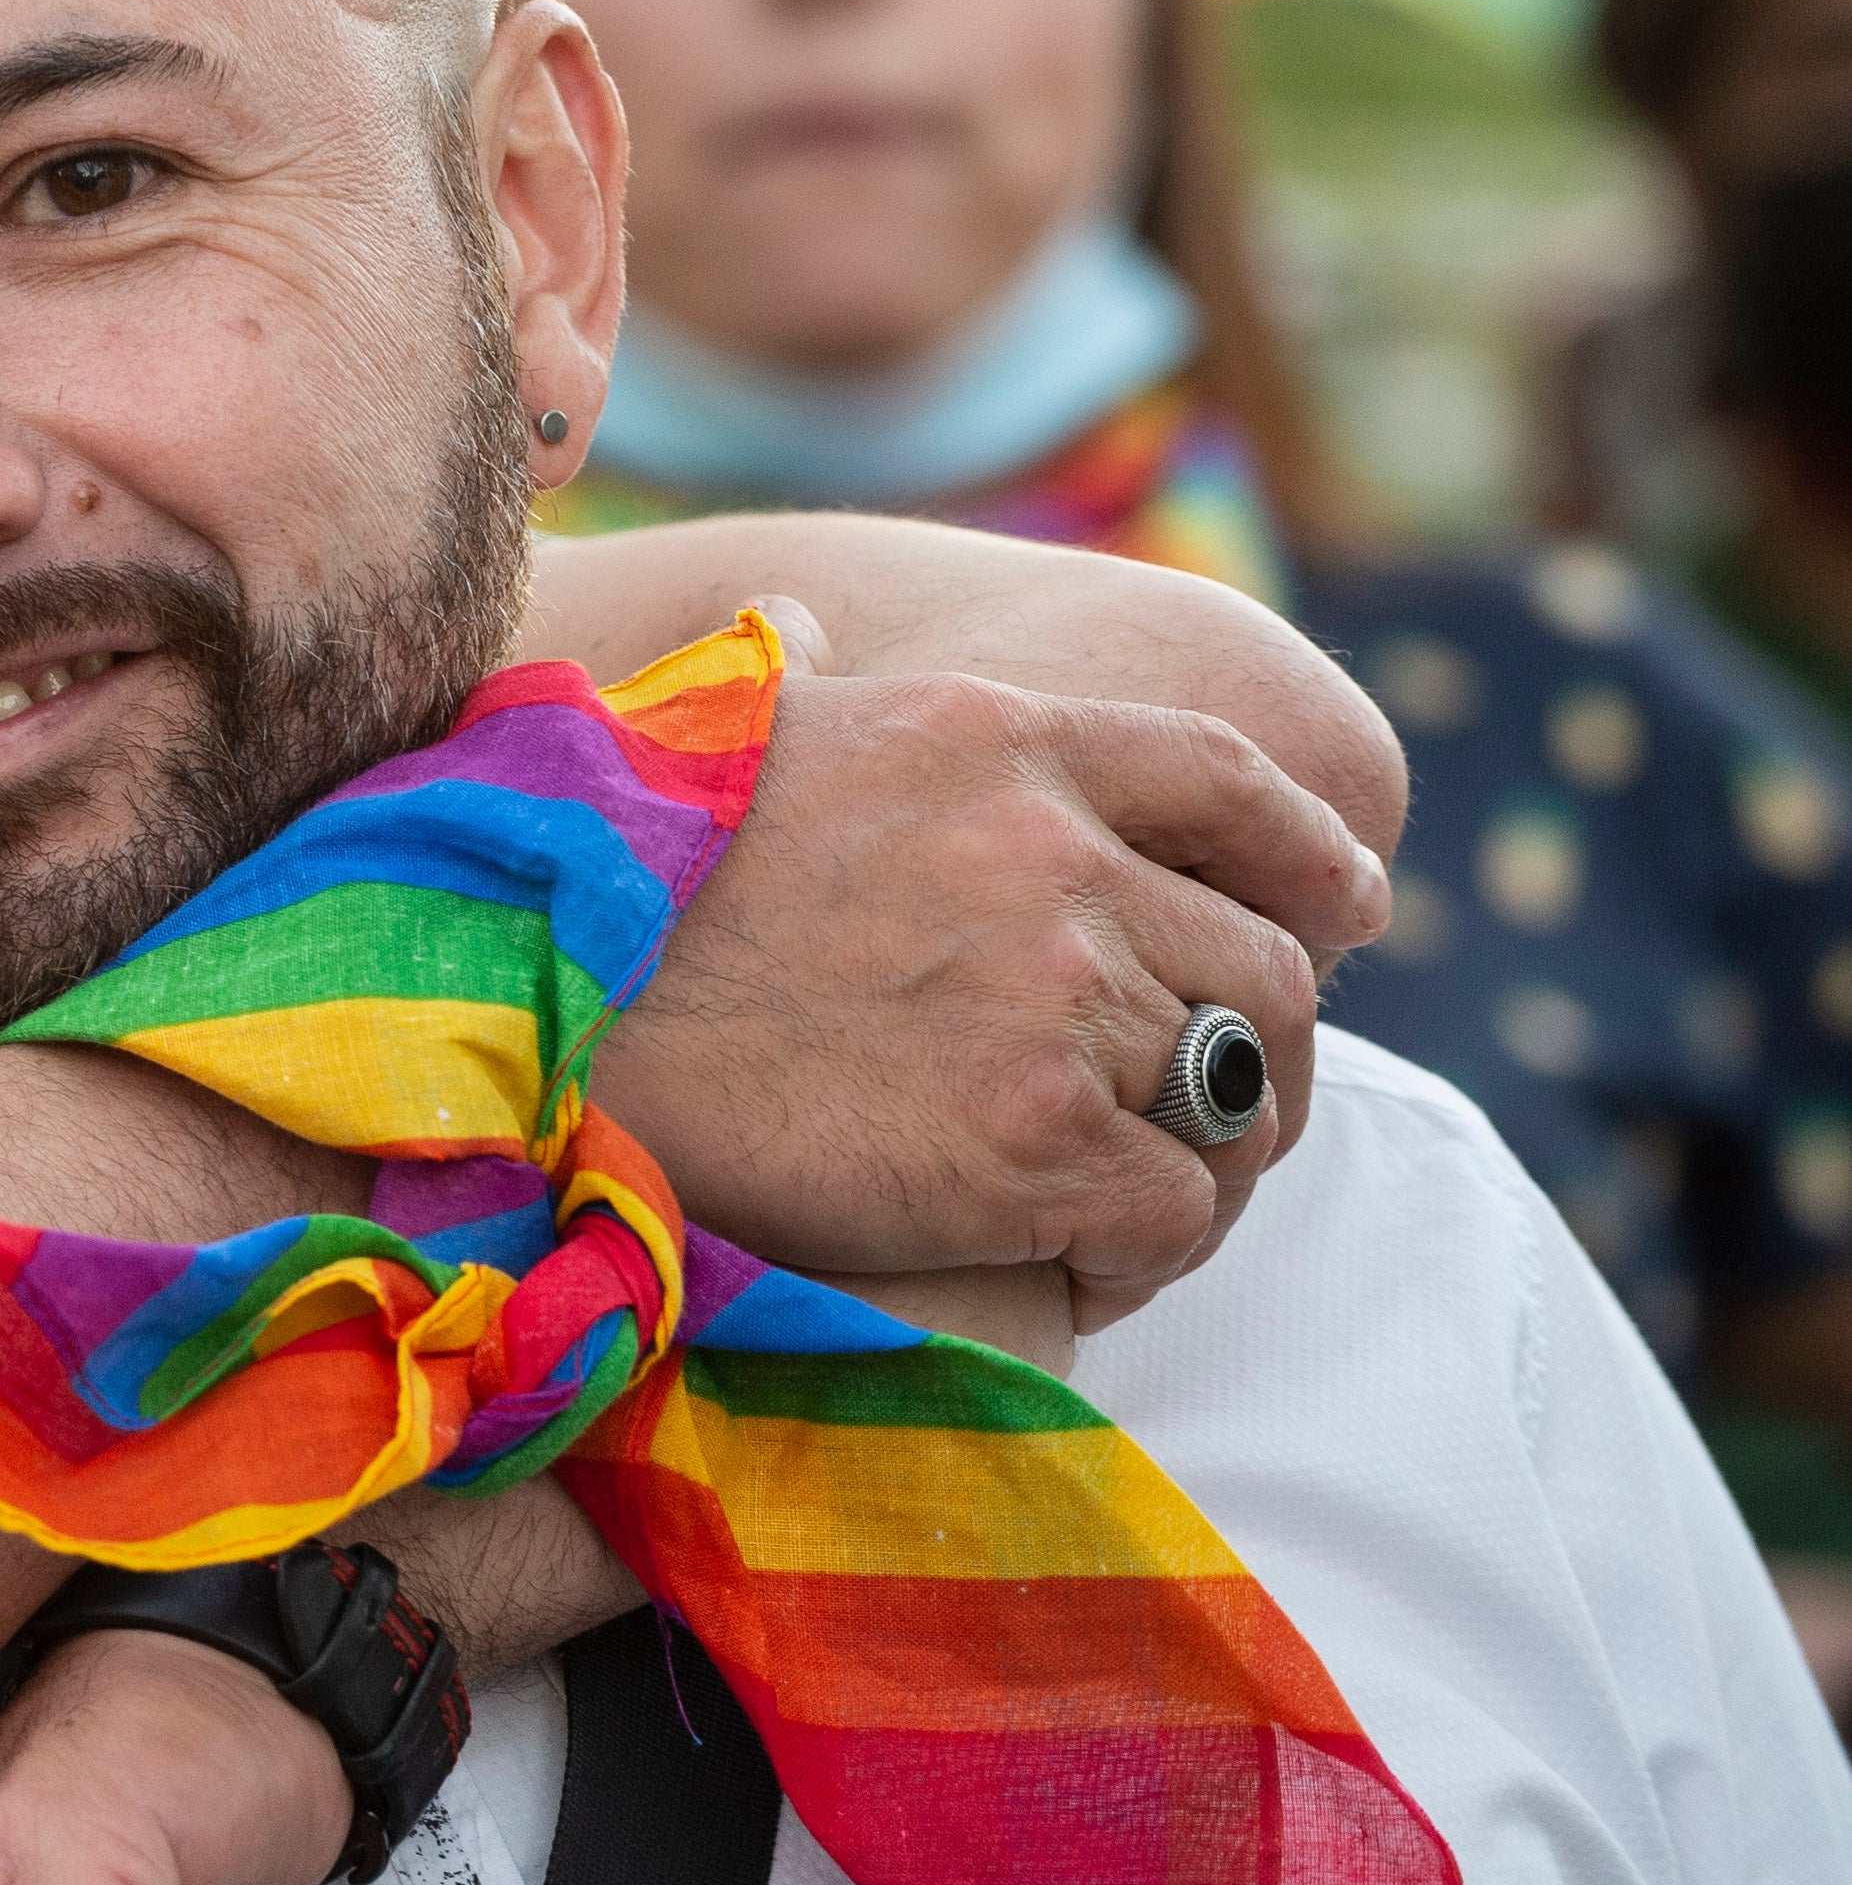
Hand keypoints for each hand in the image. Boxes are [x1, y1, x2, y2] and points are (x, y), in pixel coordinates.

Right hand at [596, 602, 1386, 1325]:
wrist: (536, 1023)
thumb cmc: (603, 882)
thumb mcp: (717, 726)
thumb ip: (798, 673)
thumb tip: (804, 622)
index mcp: (997, 738)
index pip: (1231, 779)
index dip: (1311, 852)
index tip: (1348, 904)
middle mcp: (1053, 855)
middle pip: (1262, 958)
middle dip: (1254, 1042)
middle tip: (1211, 1102)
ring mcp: (1053, 1000)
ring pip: (1236, 1091)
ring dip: (1205, 1153)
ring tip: (1140, 1194)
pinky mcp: (1030, 1142)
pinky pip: (1174, 1208)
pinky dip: (1150, 1248)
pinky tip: (1085, 1261)